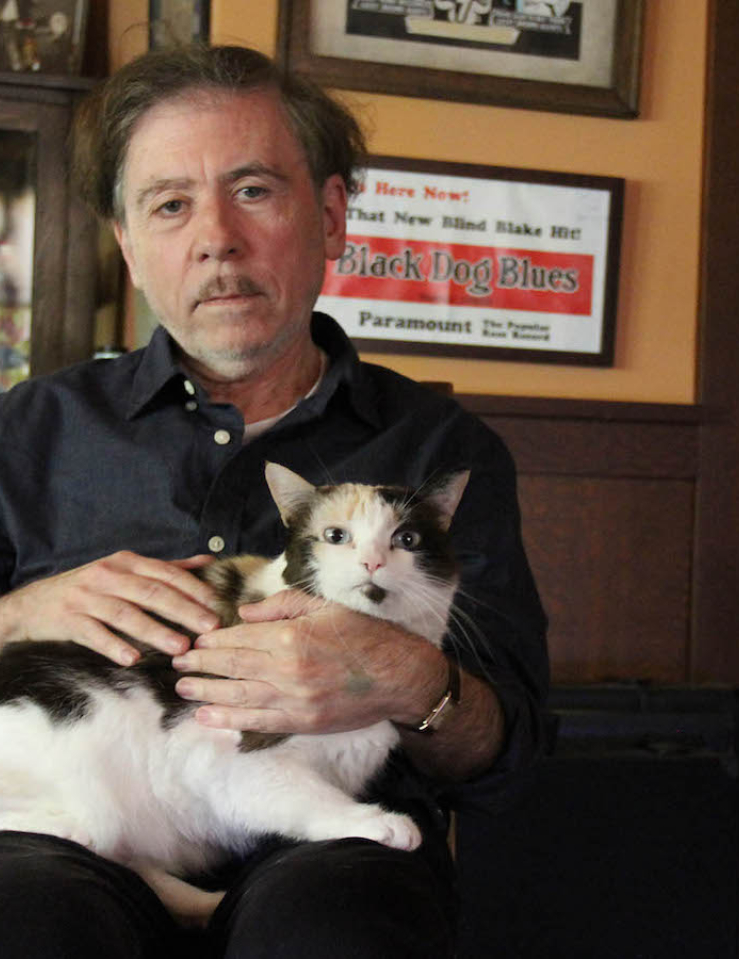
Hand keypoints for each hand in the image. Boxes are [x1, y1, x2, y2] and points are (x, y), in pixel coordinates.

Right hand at [0, 551, 220, 664]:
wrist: (33, 604)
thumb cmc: (90, 588)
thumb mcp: (125, 571)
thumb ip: (166, 568)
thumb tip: (207, 560)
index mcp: (127, 563)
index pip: (166, 574)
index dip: (193, 589)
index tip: (217, 606)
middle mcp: (108, 576)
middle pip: (152, 593)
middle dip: (184, 610)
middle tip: (209, 628)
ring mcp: (87, 597)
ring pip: (126, 613)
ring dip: (156, 630)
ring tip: (180, 647)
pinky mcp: (69, 620)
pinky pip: (95, 634)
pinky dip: (114, 645)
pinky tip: (133, 658)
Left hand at [172, 590, 447, 734]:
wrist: (399, 676)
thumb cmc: (364, 635)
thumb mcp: (324, 606)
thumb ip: (281, 605)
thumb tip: (244, 613)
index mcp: (291, 636)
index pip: (239, 638)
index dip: (212, 641)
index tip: (193, 641)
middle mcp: (288, 670)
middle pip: (232, 667)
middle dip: (200, 666)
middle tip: (176, 664)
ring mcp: (294, 700)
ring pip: (238, 696)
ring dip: (206, 693)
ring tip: (183, 690)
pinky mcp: (303, 723)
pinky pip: (258, 723)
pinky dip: (230, 721)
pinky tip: (208, 718)